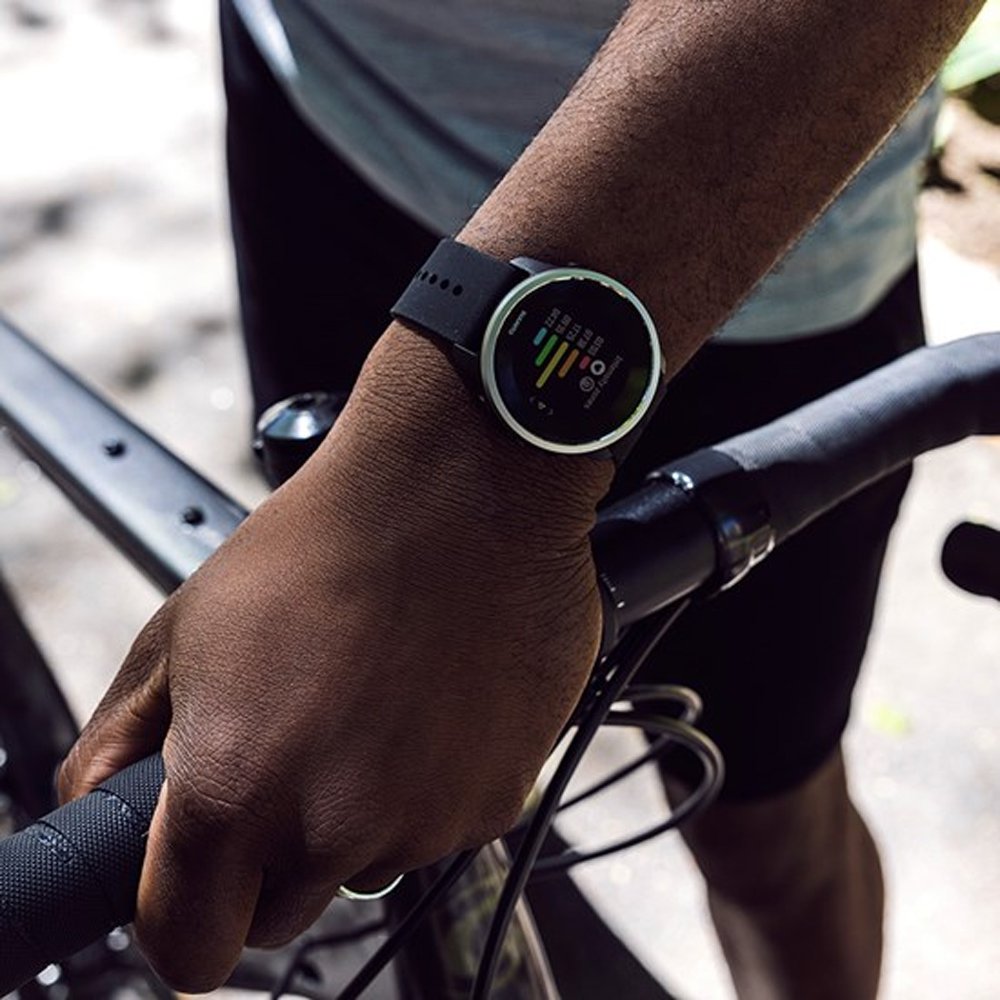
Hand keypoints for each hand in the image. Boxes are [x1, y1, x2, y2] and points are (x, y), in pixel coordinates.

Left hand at [59, 324, 611, 990]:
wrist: (458, 487)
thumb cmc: (327, 540)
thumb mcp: (185, 628)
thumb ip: (119, 743)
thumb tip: (100, 803)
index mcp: (238, 790)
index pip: (189, 950)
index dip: (185, 917)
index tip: (199, 885)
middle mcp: (337, 824)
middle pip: (283, 912)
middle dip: (274, 856)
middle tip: (294, 753)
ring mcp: (428, 818)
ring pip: (369, 862)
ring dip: (362, 810)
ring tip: (371, 703)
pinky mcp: (498, 796)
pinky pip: (443, 824)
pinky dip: (431, 782)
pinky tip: (428, 699)